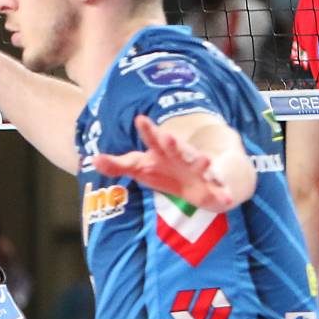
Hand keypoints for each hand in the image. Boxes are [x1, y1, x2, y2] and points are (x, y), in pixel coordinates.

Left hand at [93, 114, 239, 210]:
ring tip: (204, 160)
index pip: (152, 138)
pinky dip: (223, 194)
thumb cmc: (162, 169)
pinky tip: (226, 199)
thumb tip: (92, 159)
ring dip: (202, 162)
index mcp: (162, 150)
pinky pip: (219, 190)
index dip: (146, 130)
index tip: (139, 119)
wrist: (197, 183)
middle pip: (177, 148)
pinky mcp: (213, 186)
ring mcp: (198, 169)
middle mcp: (182, 155)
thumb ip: (116, 165)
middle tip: (168, 137)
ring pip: (201, 164)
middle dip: (174, 143)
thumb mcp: (138, 167)